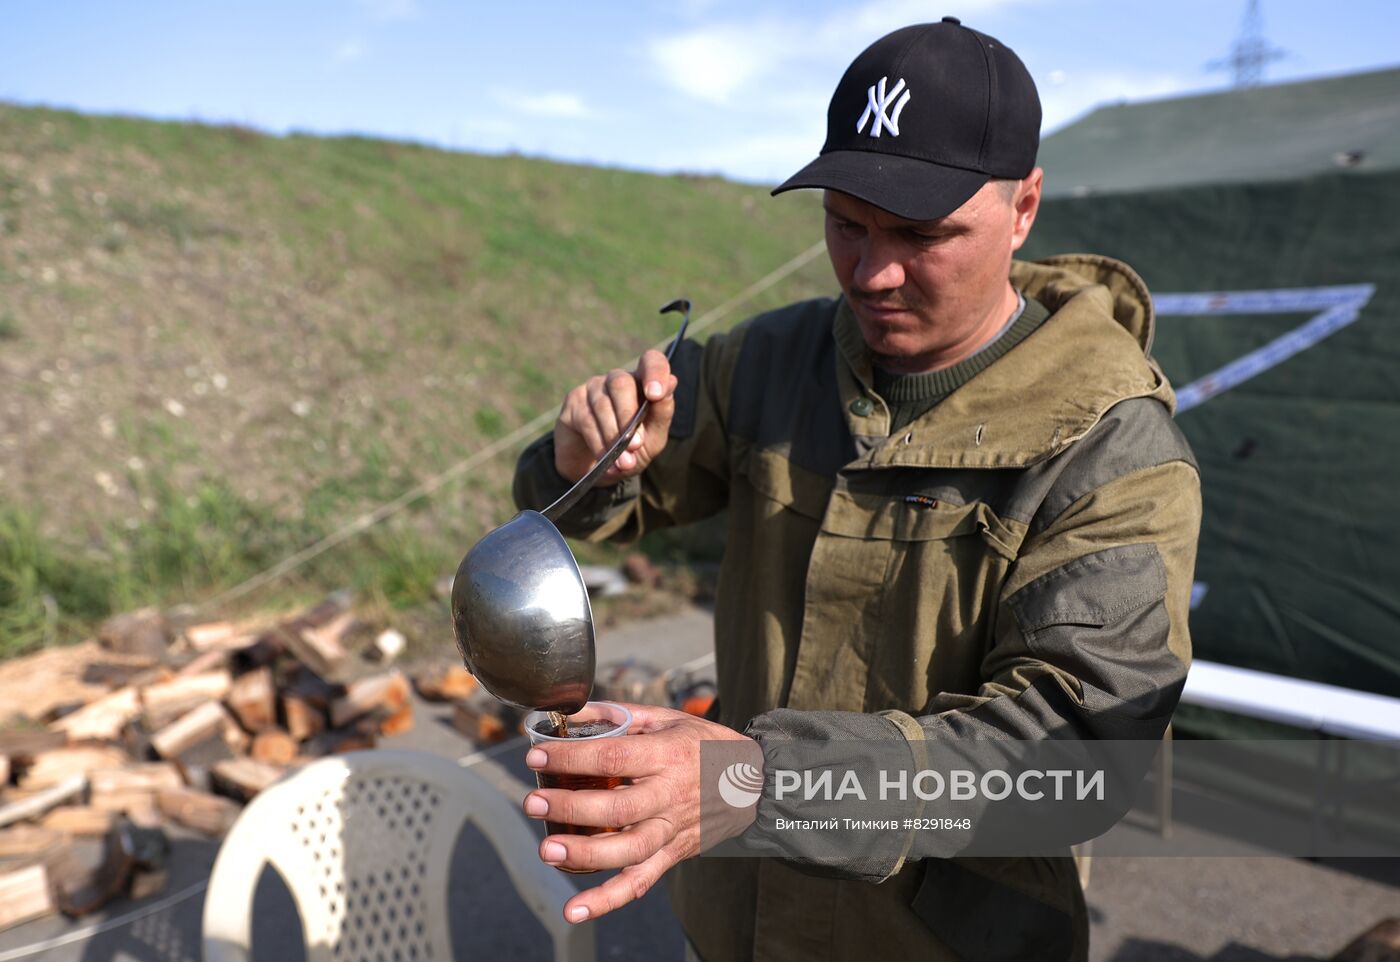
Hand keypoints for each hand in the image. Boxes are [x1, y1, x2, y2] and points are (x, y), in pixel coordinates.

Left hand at [521, 703, 759, 923]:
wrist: (754, 782)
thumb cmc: (705, 746)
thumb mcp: (668, 719)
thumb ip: (619, 716)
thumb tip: (571, 713)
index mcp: (667, 755)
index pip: (613, 757)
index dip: (572, 757)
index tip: (537, 756)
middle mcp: (670, 795)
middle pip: (617, 807)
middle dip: (570, 806)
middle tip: (533, 802)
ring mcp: (672, 830)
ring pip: (628, 850)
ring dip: (585, 853)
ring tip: (548, 850)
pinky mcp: (673, 855)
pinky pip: (640, 882)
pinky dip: (607, 900)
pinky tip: (576, 909)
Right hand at [553, 350, 678, 484]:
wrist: (599, 469)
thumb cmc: (632, 448)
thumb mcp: (654, 437)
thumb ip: (662, 412)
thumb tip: (672, 382)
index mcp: (643, 382)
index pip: (651, 360)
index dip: (655, 371)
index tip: (656, 395)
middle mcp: (617, 379)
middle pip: (621, 383)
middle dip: (628, 416)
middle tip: (636, 445)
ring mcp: (593, 387)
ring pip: (602, 405)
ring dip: (614, 437)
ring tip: (624, 462)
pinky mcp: (574, 402)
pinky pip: (587, 420)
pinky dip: (599, 444)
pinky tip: (606, 460)